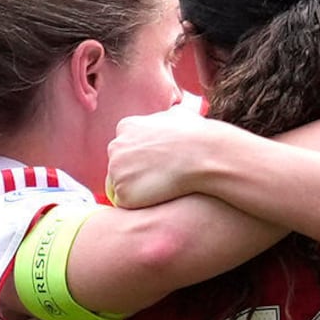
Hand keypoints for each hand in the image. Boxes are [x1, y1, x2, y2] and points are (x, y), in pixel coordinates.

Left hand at [106, 109, 248, 208]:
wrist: (203, 155)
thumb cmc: (196, 136)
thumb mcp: (179, 115)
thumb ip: (165, 117)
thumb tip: (171, 117)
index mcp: (126, 126)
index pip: (124, 148)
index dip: (142, 159)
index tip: (159, 164)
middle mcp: (115, 146)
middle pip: (118, 167)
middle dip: (135, 174)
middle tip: (161, 177)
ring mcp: (116, 170)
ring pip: (121, 186)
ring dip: (139, 189)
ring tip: (164, 186)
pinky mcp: (123, 193)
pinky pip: (127, 204)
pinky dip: (141, 204)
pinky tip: (160, 197)